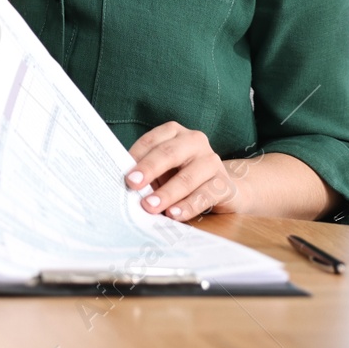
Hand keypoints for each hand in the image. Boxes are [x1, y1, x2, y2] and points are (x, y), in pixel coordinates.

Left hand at [124, 121, 242, 221]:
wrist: (222, 188)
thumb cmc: (182, 175)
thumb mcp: (163, 170)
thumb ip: (148, 173)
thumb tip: (127, 186)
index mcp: (174, 133)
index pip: (152, 141)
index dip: (137, 156)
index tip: (124, 172)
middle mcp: (194, 141)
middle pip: (169, 154)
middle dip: (149, 169)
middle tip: (132, 184)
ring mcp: (211, 161)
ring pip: (187, 177)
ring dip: (166, 193)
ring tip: (150, 206)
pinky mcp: (224, 183)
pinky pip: (204, 195)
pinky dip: (187, 206)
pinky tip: (174, 214)